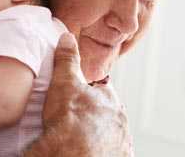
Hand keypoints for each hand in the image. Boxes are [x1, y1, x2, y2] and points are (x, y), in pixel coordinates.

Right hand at [25, 33, 132, 156]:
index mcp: (110, 99)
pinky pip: (112, 151)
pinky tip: (90, 149)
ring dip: (101, 133)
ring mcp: (120, 141)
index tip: (79, 98)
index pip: (103, 90)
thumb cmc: (69, 119)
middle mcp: (120, 120)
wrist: (71, 153)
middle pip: (108, 112)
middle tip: (78, 118)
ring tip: (81, 136)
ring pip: (111, 133)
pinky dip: (104, 150)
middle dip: (96, 113)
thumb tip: (68, 38)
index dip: (90, 93)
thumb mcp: (64, 82)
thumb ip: (67, 60)